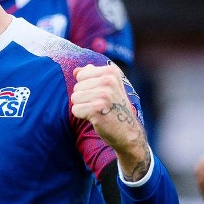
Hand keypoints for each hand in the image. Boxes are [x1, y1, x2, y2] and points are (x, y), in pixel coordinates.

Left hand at [70, 63, 149, 180]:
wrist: (128, 132)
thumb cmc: (115, 109)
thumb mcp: (109, 87)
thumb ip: (93, 76)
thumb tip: (76, 71)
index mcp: (111, 72)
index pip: (81, 75)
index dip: (86, 88)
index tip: (101, 96)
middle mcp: (108, 80)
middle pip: (76, 87)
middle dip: (84, 99)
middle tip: (101, 106)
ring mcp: (104, 95)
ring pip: (74, 98)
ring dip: (83, 108)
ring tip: (98, 112)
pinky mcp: (97, 109)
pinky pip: (76, 110)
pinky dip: (82, 116)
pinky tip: (96, 118)